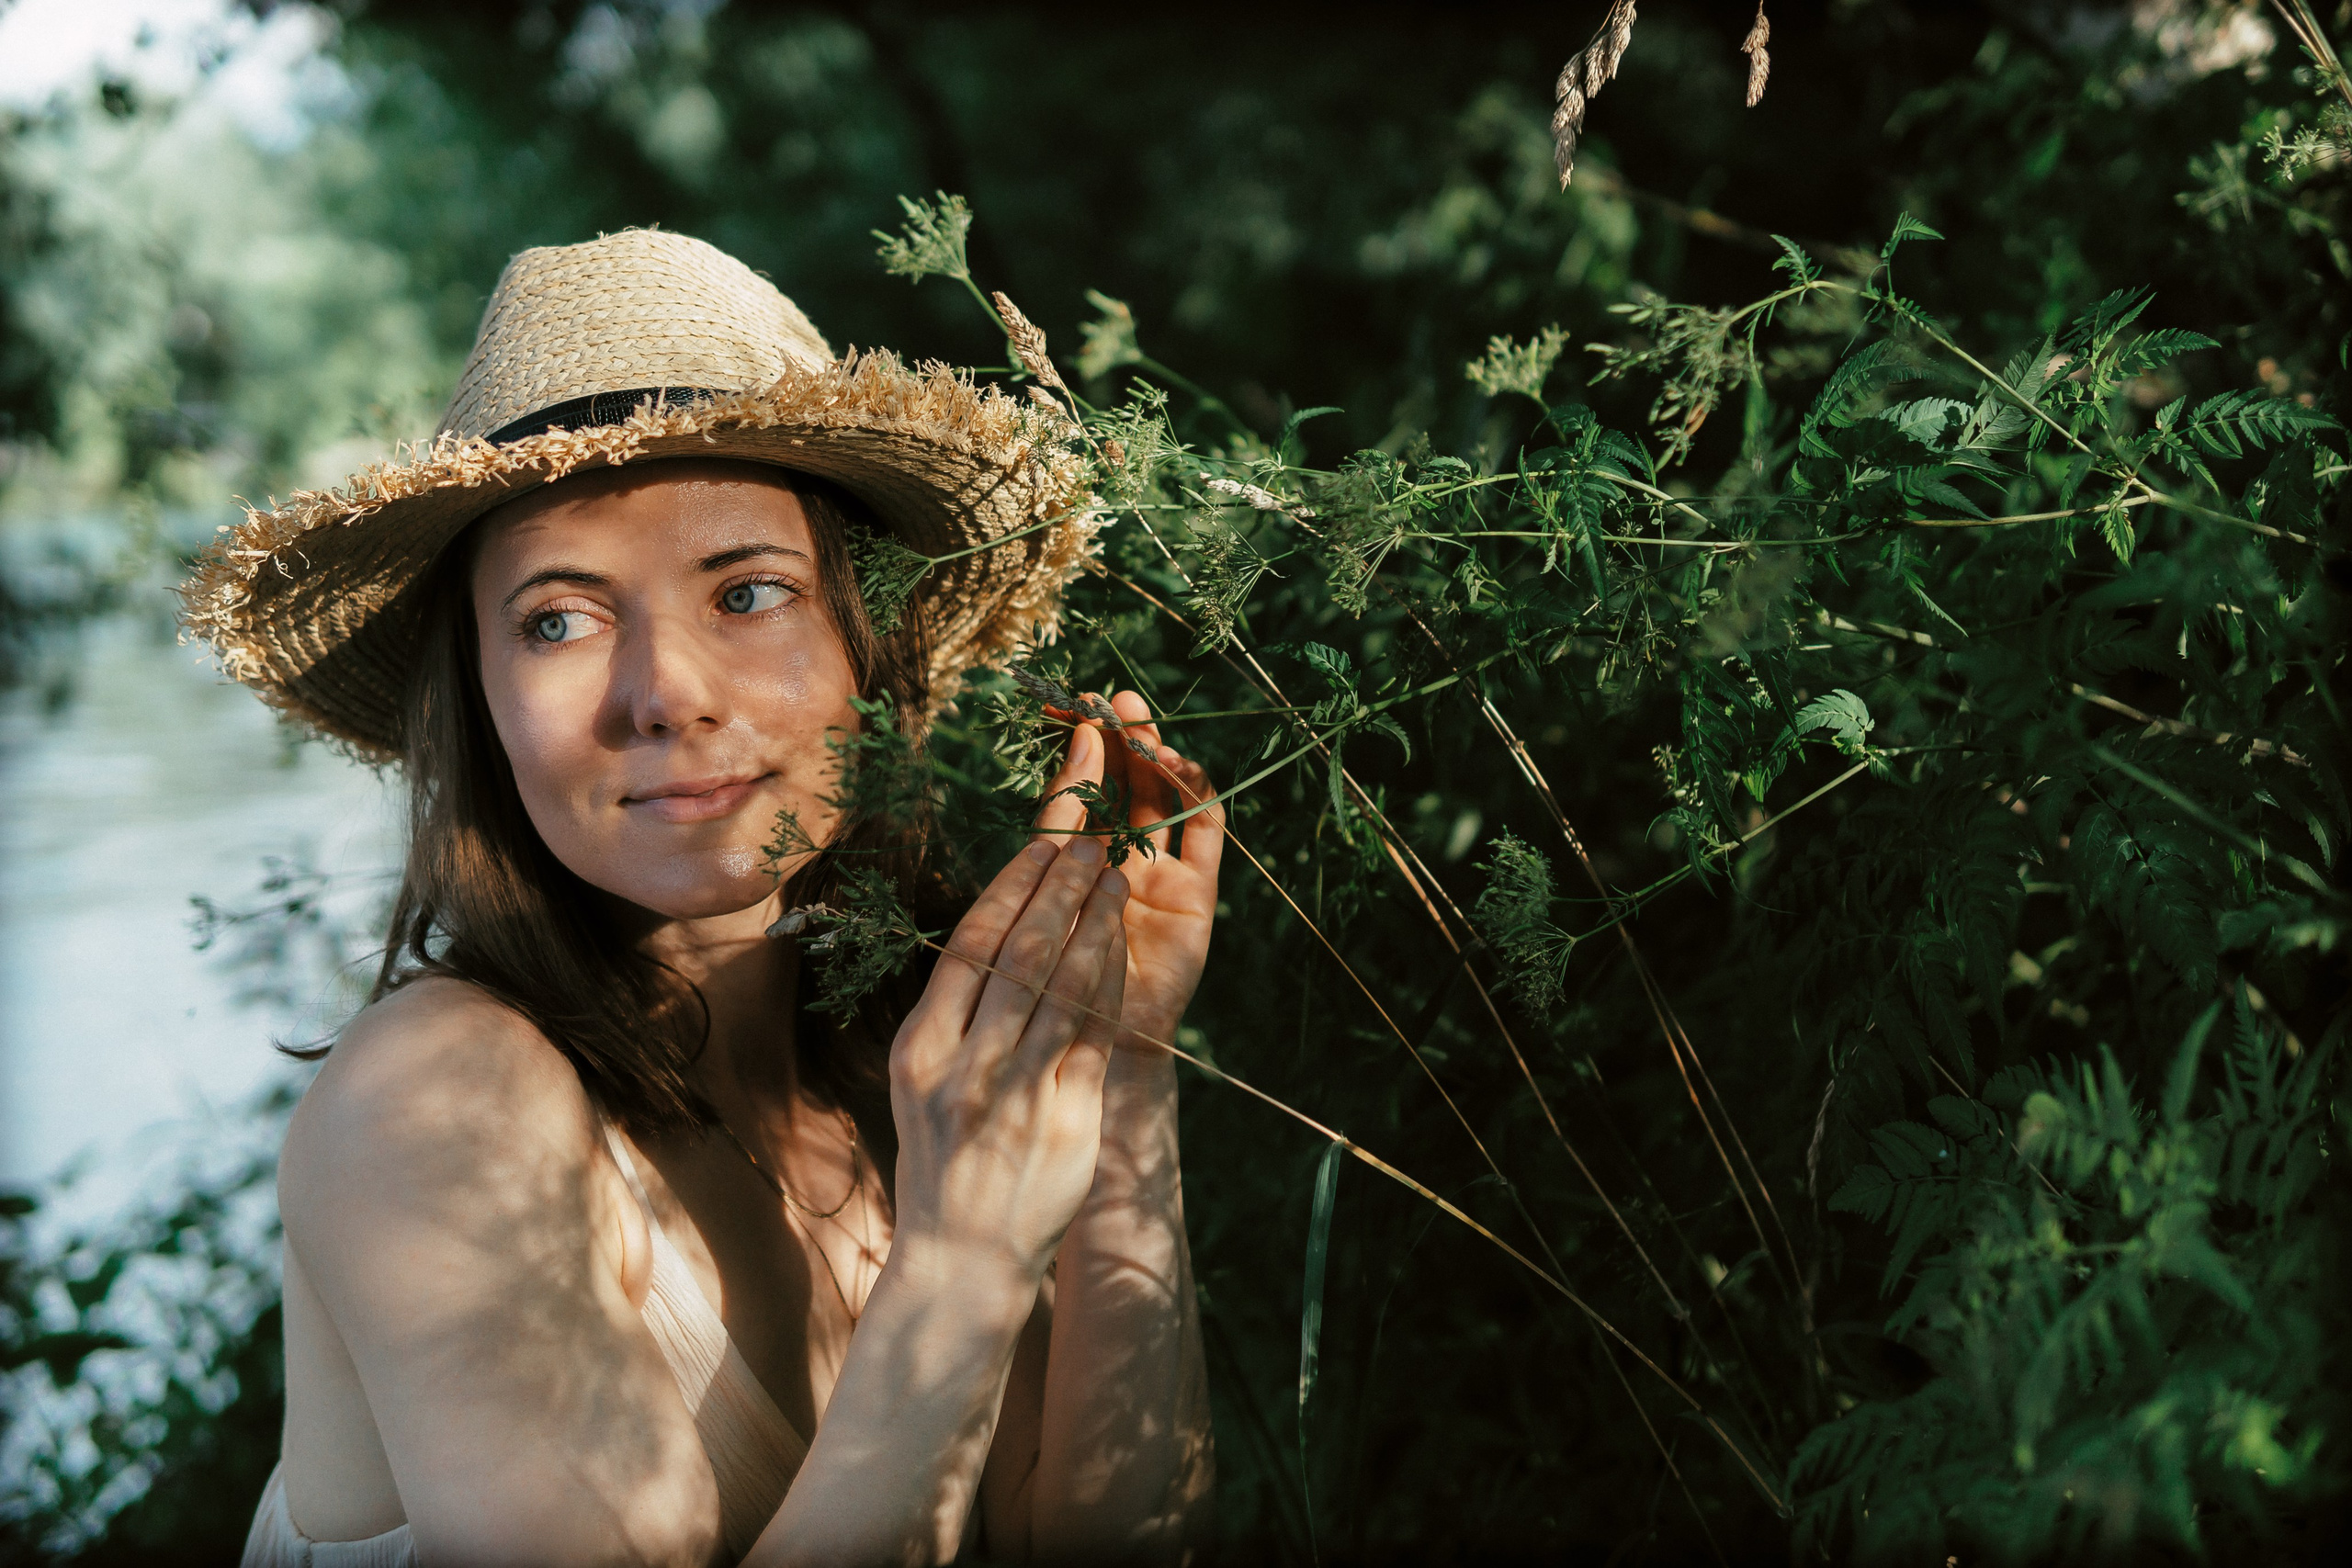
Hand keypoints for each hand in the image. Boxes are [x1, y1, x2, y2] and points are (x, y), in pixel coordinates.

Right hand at [886, 837, 1129, 1284]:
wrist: (961, 1258)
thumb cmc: (941, 1156)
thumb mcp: (920, 1080)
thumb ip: (952, 1013)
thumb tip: (998, 928)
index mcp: (920, 1049)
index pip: (970, 945)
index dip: (1012, 888)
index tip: (1041, 845)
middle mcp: (965, 1068)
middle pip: (1022, 954)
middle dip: (1061, 889)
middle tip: (1091, 845)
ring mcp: (1018, 1095)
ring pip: (1067, 986)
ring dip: (1097, 923)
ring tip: (1117, 879)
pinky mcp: (1067, 1119)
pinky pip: (1097, 1033)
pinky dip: (1113, 981)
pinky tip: (1123, 947)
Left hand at [1034, 693, 1222, 1057]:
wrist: (1085, 1047)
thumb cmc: (1050, 975)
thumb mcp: (1044, 883)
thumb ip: (1058, 820)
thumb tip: (1071, 745)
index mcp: (1077, 861)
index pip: (1086, 789)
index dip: (1083, 748)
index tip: (1073, 707)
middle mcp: (1123, 862)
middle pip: (1129, 785)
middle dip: (1123, 739)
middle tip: (1114, 699)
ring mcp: (1163, 876)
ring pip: (1167, 801)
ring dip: (1158, 758)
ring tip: (1142, 726)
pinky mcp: (1197, 895)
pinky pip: (1205, 834)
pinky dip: (1197, 794)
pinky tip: (1177, 764)